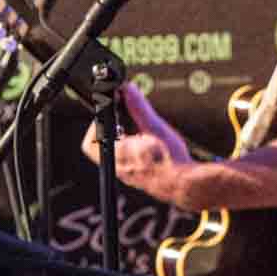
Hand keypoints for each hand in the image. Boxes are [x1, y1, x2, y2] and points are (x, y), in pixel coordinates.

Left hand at [81, 83, 193, 203]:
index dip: (96, 126)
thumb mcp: (154, 128)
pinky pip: (129, 163)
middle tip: (128, 121)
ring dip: (126, 141)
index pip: (90, 144)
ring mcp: (129, 176)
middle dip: (114, 130)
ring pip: (117, 155)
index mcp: (117, 157)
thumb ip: (139, 108)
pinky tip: (151, 146)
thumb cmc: (170, 160)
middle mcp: (119, 169)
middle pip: (104, 147)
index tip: (112, 116)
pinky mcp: (140, 178)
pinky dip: (135, 151)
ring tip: (142, 133)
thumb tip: (128, 89)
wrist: (187, 186)